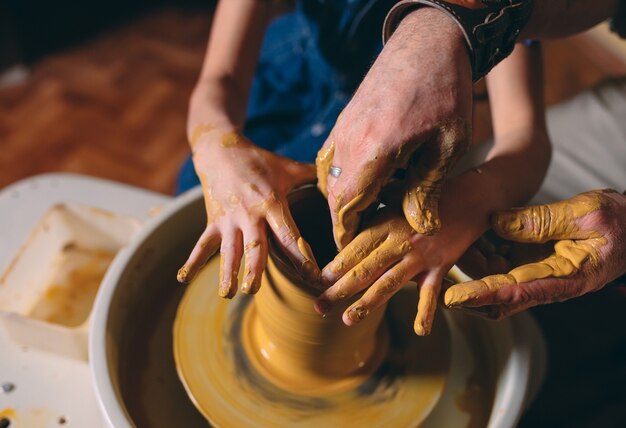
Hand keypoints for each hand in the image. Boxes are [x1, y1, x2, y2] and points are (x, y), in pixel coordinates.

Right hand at [177, 125, 320, 296]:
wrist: (221, 150)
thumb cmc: (260, 161)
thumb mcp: (288, 167)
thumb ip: (313, 178)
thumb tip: (342, 184)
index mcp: (272, 204)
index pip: (289, 235)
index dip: (301, 257)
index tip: (312, 276)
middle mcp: (250, 215)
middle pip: (254, 247)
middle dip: (255, 270)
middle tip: (255, 290)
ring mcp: (229, 220)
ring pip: (229, 251)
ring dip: (227, 272)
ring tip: (228, 294)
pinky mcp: (213, 221)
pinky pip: (202, 244)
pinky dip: (192, 261)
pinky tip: (182, 279)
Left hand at [315, 204, 474, 335]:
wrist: (469, 198)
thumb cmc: (428, 199)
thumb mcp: (396, 200)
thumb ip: (374, 214)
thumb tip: (349, 223)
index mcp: (384, 224)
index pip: (354, 249)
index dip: (335, 266)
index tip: (317, 280)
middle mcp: (398, 241)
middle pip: (364, 270)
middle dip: (339, 290)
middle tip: (319, 306)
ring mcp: (419, 256)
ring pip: (388, 283)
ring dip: (367, 303)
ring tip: (348, 319)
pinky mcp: (440, 267)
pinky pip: (430, 293)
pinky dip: (426, 312)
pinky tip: (420, 331)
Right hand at [316, 8, 471, 248]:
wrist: (430, 40)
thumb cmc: (446, 91)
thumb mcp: (449, 145)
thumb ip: (428, 188)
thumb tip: (422, 228)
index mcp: (375, 148)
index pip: (346, 205)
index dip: (345, 233)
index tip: (350, 250)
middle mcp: (350, 139)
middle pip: (333, 194)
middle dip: (341, 221)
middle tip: (357, 240)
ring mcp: (343, 126)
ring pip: (328, 176)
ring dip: (341, 199)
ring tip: (364, 213)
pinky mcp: (345, 118)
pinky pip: (331, 156)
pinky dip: (340, 176)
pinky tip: (363, 181)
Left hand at [444, 189, 625, 318]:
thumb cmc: (619, 221)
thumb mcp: (586, 214)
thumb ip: (541, 221)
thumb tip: (496, 222)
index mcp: (566, 279)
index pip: (515, 293)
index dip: (481, 296)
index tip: (452, 298)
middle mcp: (547, 282)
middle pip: (497, 297)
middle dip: (465, 289)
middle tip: (434, 276)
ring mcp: (537, 271)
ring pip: (494, 279)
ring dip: (472, 268)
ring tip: (450, 249)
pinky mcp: (532, 259)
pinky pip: (501, 262)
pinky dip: (484, 252)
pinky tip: (472, 236)